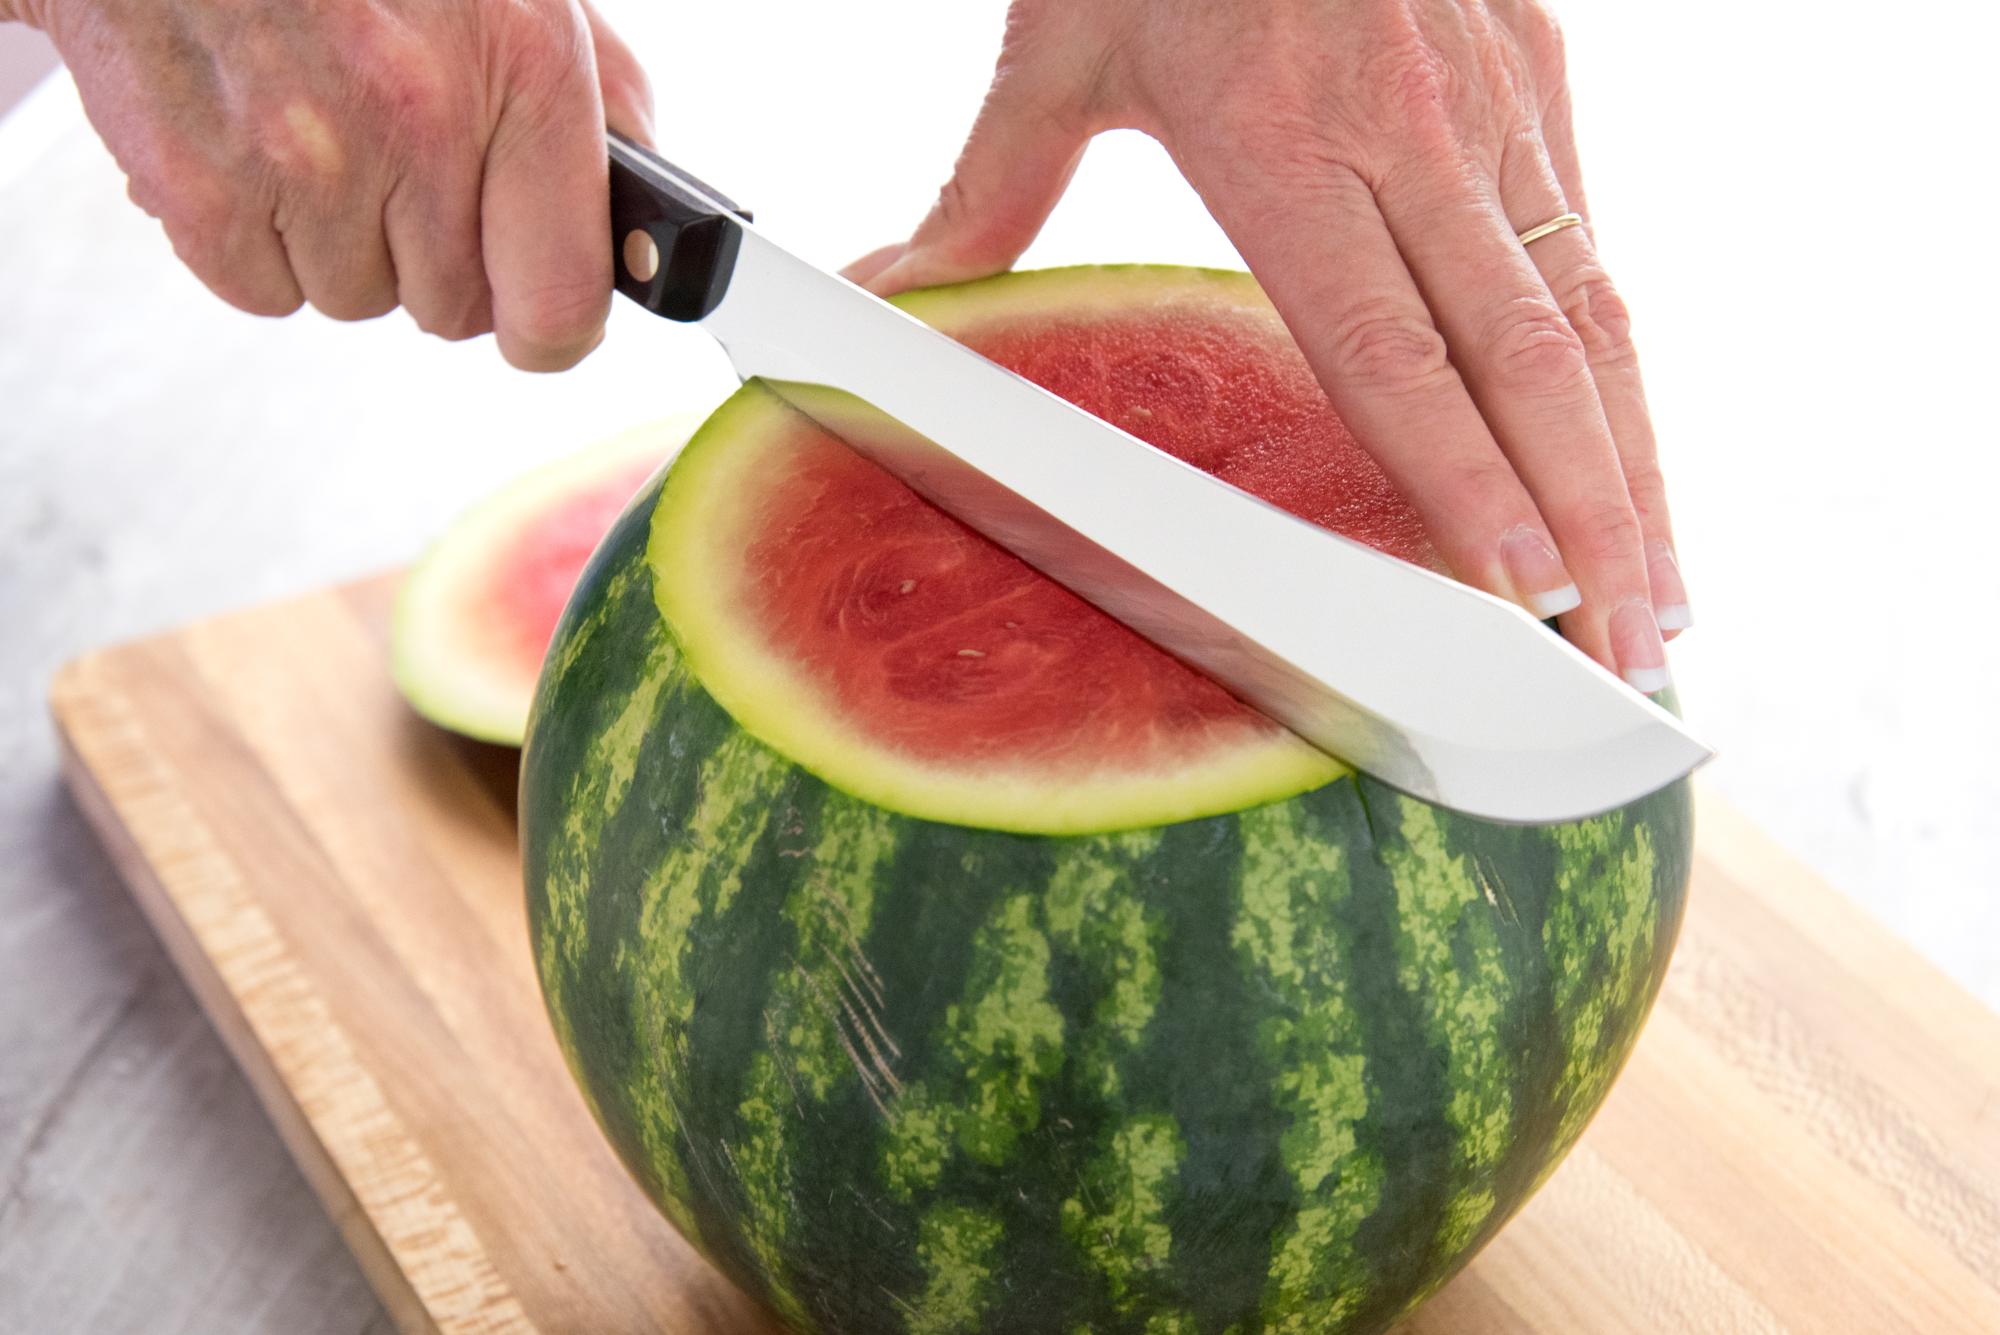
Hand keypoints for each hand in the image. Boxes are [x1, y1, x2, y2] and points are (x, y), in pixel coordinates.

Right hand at [6, 0, 651, 369]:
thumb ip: (600, 100)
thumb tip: (642, 220)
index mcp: (524, 67)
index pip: (563, 301)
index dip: (553, 330)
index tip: (544, 321)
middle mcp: (420, 118)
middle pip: (453, 309)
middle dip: (432, 255)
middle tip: (397, 162)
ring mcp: (307, 158)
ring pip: (355, 298)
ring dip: (340, 241)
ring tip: (317, 128)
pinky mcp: (203, 189)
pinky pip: (260, 289)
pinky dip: (253, 236)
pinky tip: (253, 145)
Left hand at [847, 0, 1689, 686]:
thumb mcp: (1060, 47)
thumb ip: (990, 192)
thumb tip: (882, 292)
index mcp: (1287, 144)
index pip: (1393, 351)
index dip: (1465, 480)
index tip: (1520, 591)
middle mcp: (1413, 135)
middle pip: (1526, 361)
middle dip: (1593, 521)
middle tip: (1627, 654)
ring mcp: (1494, 102)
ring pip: (1590, 315)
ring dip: (1637, 465)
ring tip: (1664, 594)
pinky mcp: (1539, 69)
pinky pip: (1594, 246)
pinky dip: (1622, 370)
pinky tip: (1636, 458)